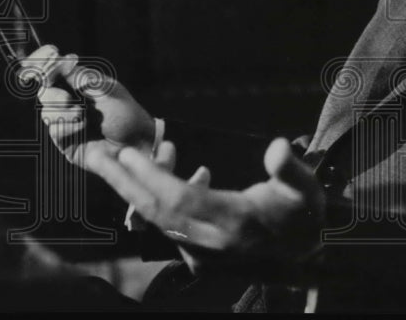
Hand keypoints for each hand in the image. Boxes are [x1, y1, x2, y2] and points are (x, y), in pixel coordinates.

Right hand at [20, 44, 155, 169]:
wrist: (136, 142)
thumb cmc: (126, 113)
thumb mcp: (109, 91)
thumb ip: (85, 78)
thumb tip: (65, 61)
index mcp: (79, 84)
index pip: (54, 70)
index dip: (45, 62)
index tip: (48, 57)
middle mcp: (70, 100)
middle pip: (45, 91)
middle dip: (52, 94)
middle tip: (68, 100)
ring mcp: (66, 120)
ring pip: (47, 111)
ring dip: (63, 112)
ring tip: (82, 115)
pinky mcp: (65, 140)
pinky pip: (55, 130)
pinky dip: (67, 126)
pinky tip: (82, 127)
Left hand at [88, 138, 325, 280]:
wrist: (304, 257)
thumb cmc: (303, 218)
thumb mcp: (306, 190)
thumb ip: (290, 169)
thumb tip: (277, 147)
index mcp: (233, 221)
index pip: (179, 200)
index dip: (151, 177)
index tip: (129, 154)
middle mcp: (210, 241)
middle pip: (156, 211)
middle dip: (125, 182)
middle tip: (100, 156)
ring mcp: (201, 251)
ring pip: (159, 219)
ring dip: (139, 189)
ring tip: (128, 160)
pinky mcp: (199, 255)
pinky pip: (170, 226)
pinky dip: (161, 201)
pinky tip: (176, 175)